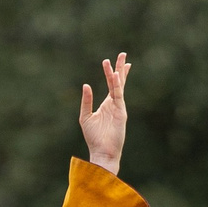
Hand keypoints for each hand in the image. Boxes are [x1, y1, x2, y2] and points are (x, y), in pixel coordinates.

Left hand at [77, 52, 131, 173]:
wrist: (102, 152)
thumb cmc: (94, 138)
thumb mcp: (86, 117)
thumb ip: (86, 101)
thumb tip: (86, 85)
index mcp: (107, 104)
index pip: (112, 85)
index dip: (112, 73)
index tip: (112, 61)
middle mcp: (115, 104)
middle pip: (119, 82)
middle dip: (120, 68)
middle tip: (122, 54)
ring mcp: (119, 108)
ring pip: (119, 86)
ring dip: (118, 73)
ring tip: (119, 60)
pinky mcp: (120, 113)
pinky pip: (118, 96)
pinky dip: (117, 85)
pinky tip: (115, 76)